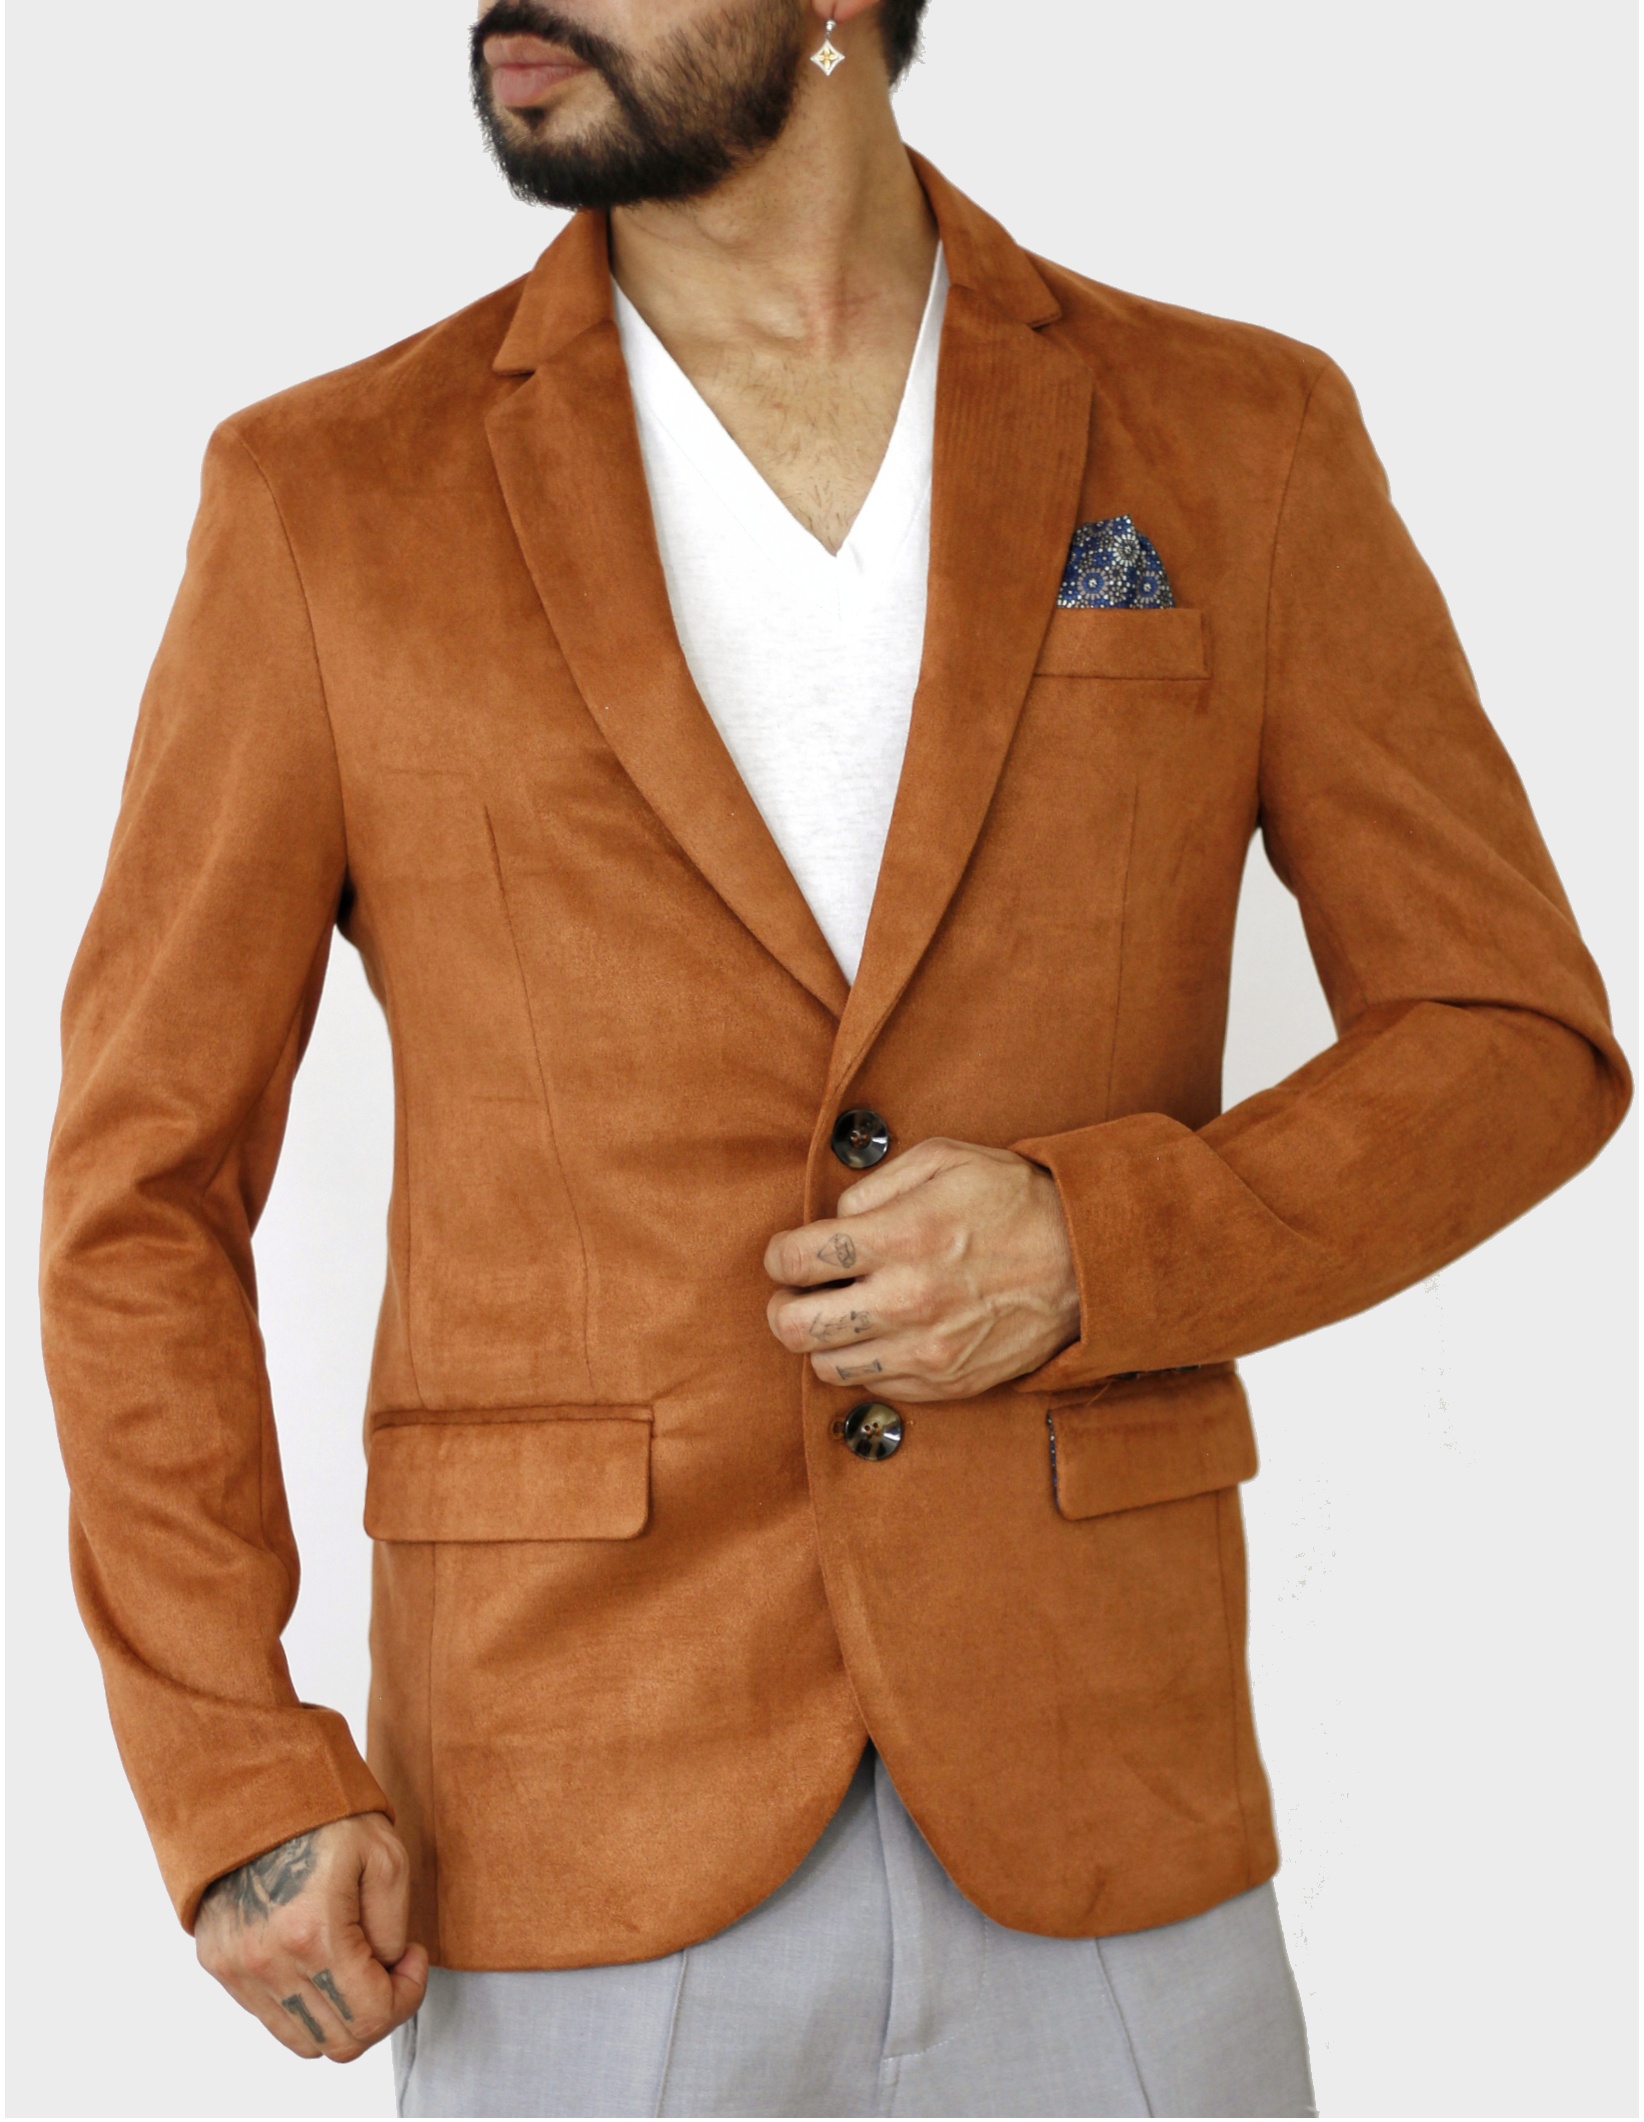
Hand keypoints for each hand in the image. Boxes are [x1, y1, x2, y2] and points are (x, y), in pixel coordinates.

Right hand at [195, 1813, 427, 2061]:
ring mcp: (238, 1969)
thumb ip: (394, 1928)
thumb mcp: (386, 1856)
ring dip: (341, 2015)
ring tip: (356, 1962)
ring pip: (302, 2041)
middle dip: (378, 2012)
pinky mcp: (219, 1964)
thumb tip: (388, 1970)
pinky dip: (305, 2003)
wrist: (254, 1787)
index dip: (408, 1995)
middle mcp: (268, 1963)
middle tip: (391, 1965)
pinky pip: (271, 2015)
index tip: (414, 1957)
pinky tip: (321, 1957)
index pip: (372, 2017)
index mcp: (313, 1933)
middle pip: (338, 2042)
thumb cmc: (325, 1813)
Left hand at [764, 1137, 1079, 1401]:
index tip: (788, 1253)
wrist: (1088, 1262)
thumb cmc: (1015, 1202)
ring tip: (844, 1314)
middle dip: (782, 1307)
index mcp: (901, 1237)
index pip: (796, 1261)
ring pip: (827, 1365)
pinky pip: (876, 1385)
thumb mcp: (945, 1159)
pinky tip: (886, 1333)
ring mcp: (926, 1350)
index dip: (778, 1256)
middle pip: (794, 1327)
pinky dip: (868, 1361)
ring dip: (823, 1339)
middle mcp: (907, 1301)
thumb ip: (876, 1184)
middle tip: (797, 1293)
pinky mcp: (947, 1382)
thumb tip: (835, 1217)